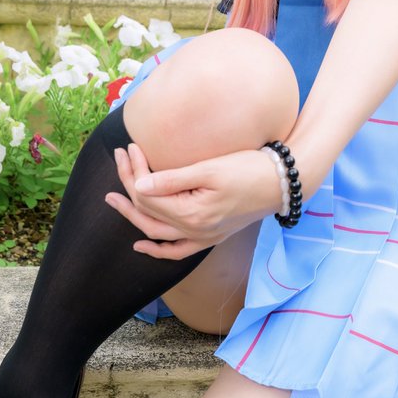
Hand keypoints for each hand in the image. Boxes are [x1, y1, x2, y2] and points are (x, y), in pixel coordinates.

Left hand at [105, 142, 282, 258]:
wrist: (282, 183)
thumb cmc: (248, 169)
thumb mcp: (210, 169)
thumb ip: (173, 179)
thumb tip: (138, 186)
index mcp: (192, 214)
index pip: (149, 196)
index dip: (134, 171)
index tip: (129, 147)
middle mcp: (194, 232)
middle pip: (148, 213)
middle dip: (128, 186)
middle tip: (118, 159)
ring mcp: (202, 237)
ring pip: (157, 232)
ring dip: (134, 214)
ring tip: (115, 198)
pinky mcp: (210, 237)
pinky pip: (177, 250)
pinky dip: (158, 248)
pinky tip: (142, 244)